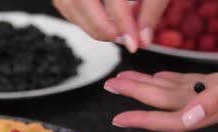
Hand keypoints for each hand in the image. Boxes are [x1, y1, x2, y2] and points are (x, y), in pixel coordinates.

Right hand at [52, 0, 169, 51]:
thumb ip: (152, 6)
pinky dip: (81, 17)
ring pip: (69, 5)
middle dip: (102, 28)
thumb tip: (144, 38)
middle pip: (82, 2)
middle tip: (123, 39)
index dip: (123, 22)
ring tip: (114, 31)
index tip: (134, 43)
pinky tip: (100, 20)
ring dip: (91, 25)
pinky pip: (65, 4)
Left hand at [105, 64, 217, 131]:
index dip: (143, 120)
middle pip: (165, 102)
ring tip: (124, 78)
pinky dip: (172, 79)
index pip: (171, 120)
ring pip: (174, 91)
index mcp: (213, 110)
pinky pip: (190, 83)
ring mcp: (215, 95)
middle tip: (111, 85)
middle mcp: (210, 106)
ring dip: (148, 85)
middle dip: (136, 93)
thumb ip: (217, 100)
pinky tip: (159, 77)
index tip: (119, 120)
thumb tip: (189, 117)